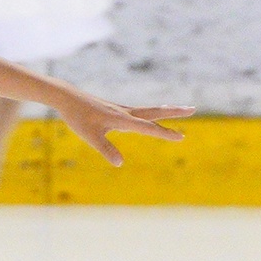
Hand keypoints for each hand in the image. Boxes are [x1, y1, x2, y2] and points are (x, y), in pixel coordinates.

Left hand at [52, 92, 193, 166]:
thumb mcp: (90, 136)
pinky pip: (137, 111)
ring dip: (164, 110)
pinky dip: (148, 113)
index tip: (182, 137)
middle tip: (193, 109)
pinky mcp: (114, 109)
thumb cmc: (78, 117)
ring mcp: (120, 109)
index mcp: (122, 119)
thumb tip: (120, 164)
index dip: (164, 133)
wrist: (67, 97)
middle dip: (174, 112)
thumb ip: (105, 149)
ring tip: (178, 109)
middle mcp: (124, 112)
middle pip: (154, 112)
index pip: (148, 127)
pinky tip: (147, 116)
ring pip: (147, 110)